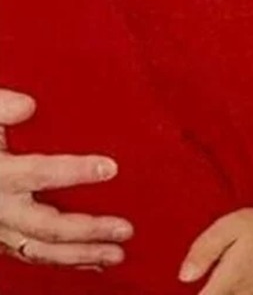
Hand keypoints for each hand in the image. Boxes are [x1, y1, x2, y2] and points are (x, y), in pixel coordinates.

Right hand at [0, 89, 131, 266]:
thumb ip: (0, 107)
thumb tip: (28, 106)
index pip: (38, 174)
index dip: (74, 172)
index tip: (111, 168)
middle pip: (46, 226)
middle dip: (88, 230)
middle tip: (126, 228)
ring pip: (41, 250)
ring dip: (81, 255)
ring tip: (119, 255)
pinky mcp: (4, 237)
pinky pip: (35, 253)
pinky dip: (66, 260)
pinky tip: (96, 260)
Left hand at [179, 190, 252, 294]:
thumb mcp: (228, 227)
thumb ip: (204, 250)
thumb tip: (185, 275)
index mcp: (231, 279)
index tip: (194, 289)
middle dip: (213, 294)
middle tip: (213, 284)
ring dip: (228, 293)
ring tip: (227, 283)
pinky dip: (242, 294)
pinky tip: (240, 287)